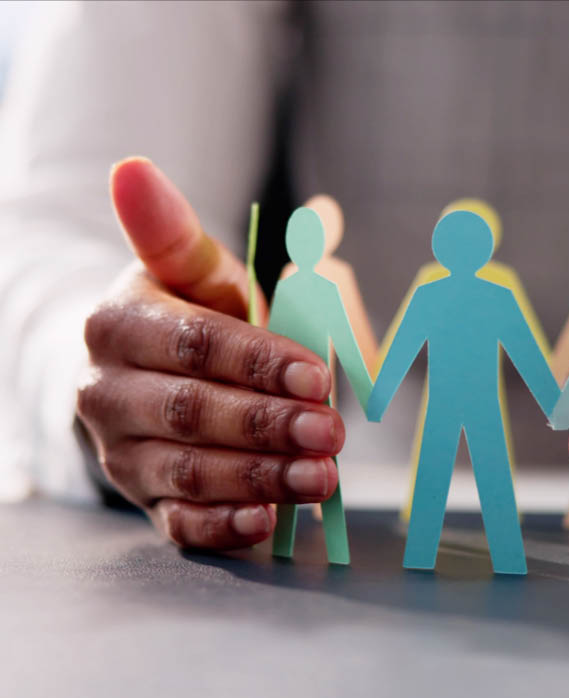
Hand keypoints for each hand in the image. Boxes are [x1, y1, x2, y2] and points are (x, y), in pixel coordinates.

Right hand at [76, 158, 342, 550]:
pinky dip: (224, 526)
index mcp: (119, 326)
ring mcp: (121, 452)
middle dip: (266, 425)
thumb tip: (132, 168)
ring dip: (260, 477)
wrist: (144, 373)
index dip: (257, 362)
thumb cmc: (185, 316)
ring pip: (188, 471)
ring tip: (322, 477)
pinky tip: (268, 522)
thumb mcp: (187, 269)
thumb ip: (174, 230)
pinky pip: (177, 523)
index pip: (192, 344)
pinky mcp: (143, 499)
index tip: (317, 373)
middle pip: (190, 412)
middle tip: (331, 431)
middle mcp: (106, 393)